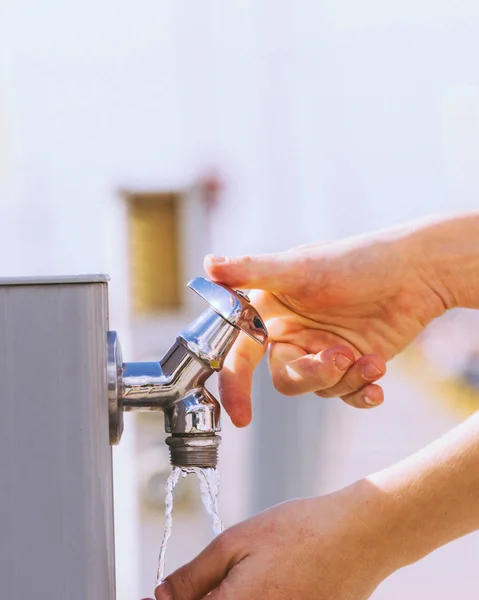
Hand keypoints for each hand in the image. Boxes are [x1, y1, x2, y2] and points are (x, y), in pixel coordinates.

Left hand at [153, 481, 396, 599]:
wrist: (359, 536)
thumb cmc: (299, 531)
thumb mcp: (237, 540)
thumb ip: (194, 575)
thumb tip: (161, 596)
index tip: (169, 592)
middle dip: (205, 598)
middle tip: (211, 580)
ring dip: (231, 599)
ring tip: (251, 574)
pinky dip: (257, 599)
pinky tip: (268, 582)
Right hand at [204, 220, 449, 424]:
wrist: (415, 272)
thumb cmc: (357, 260)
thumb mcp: (301, 267)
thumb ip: (252, 270)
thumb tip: (208, 264)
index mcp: (272, 311)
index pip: (241, 352)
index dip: (235, 384)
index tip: (241, 415)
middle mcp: (294, 334)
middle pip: (285, 378)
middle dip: (311, 375)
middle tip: (337, 359)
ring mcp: (323, 351)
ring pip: (318, 389)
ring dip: (344, 380)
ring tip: (370, 360)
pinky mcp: (352, 364)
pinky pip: (346, 395)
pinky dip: (361, 393)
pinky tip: (377, 384)